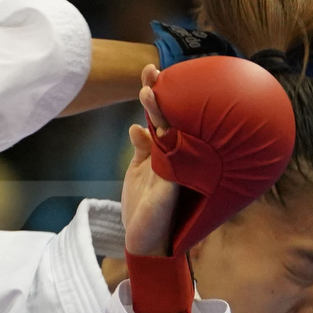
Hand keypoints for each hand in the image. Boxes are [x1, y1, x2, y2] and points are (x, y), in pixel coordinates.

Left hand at [120, 65, 181, 257]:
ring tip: (145, 92)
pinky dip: (160, 144)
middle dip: (159, 94)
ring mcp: (176, 169)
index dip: (155, 96)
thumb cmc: (143, 208)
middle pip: (169, 119)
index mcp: (163, 152)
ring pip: (170, 134)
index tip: (150, 72)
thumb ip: (142, 149)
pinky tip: (142, 129)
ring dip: (157, 113)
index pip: (160, 118)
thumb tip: (137, 127)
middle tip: (151, 70)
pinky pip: (170, 159)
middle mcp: (173, 156)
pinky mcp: (172, 184)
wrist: (145, 242)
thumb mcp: (138, 173)